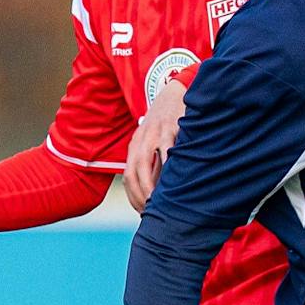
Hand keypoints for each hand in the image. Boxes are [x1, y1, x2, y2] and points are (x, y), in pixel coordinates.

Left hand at [123, 78, 187, 211]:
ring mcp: (156, 133)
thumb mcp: (156, 141)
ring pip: (146, 162)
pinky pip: (167, 147)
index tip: (143, 212)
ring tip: (159, 201)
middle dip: (140, 194)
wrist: (176, 92)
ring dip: (150, 184)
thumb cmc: (168, 122)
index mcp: (136, 146)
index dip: (134, 196)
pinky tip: (175, 178)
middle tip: (151, 212)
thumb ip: (155, 162)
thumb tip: (157, 190)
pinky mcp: (171, 126)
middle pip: (134, 172)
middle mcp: (142, 141)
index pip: (129, 176)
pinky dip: (168, 163)